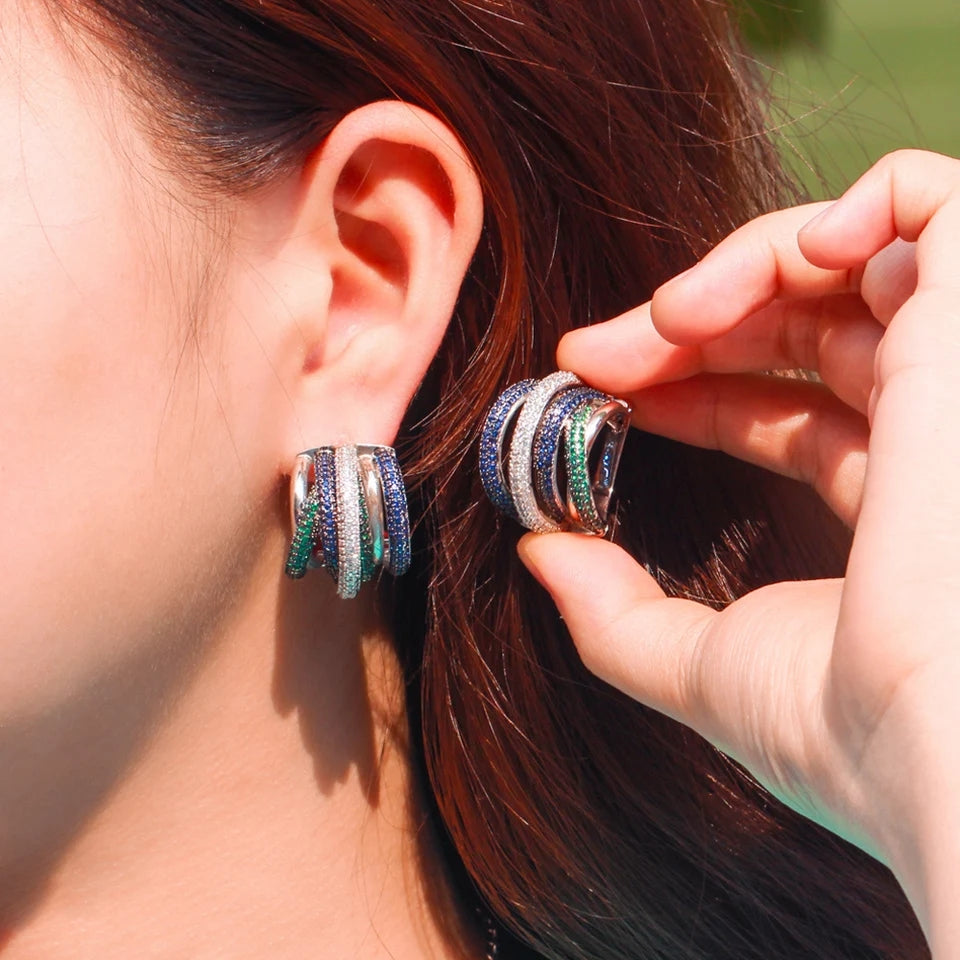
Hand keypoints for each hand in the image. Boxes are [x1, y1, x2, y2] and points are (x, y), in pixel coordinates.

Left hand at [516, 149, 959, 948]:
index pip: (781, 409)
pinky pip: (939, 203)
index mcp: (889, 502)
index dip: (686, 383)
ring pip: (855, 258)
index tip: (595, 383)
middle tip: (594, 354)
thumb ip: (614, 612)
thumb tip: (536, 551)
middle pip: (803, 327)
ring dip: (744, 267)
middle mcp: (933, 430)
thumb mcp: (703, 666)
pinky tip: (783, 254)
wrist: (947, 748)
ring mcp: (959, 370)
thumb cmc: (851, 728)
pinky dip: (859, 200)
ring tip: (669, 316)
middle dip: (686, 327)